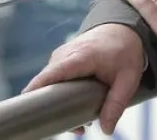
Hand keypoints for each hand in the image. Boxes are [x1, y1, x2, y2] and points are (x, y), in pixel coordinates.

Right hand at [23, 23, 143, 135]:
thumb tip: (106, 130)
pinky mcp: (61, 59)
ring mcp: (61, 56)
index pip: (50, 75)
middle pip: (47, 84)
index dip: (36, 90)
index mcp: (80, 57)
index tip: (28, 106)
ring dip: (60, 103)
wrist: (124, 27)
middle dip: (56, 108)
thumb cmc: (126, 50)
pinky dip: (61, 93)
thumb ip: (116, 104)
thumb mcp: (128, 79)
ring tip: (83, 121)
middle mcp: (65, 54)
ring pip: (50, 83)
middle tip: (78, 127)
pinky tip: (78, 106)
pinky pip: (54, 79)